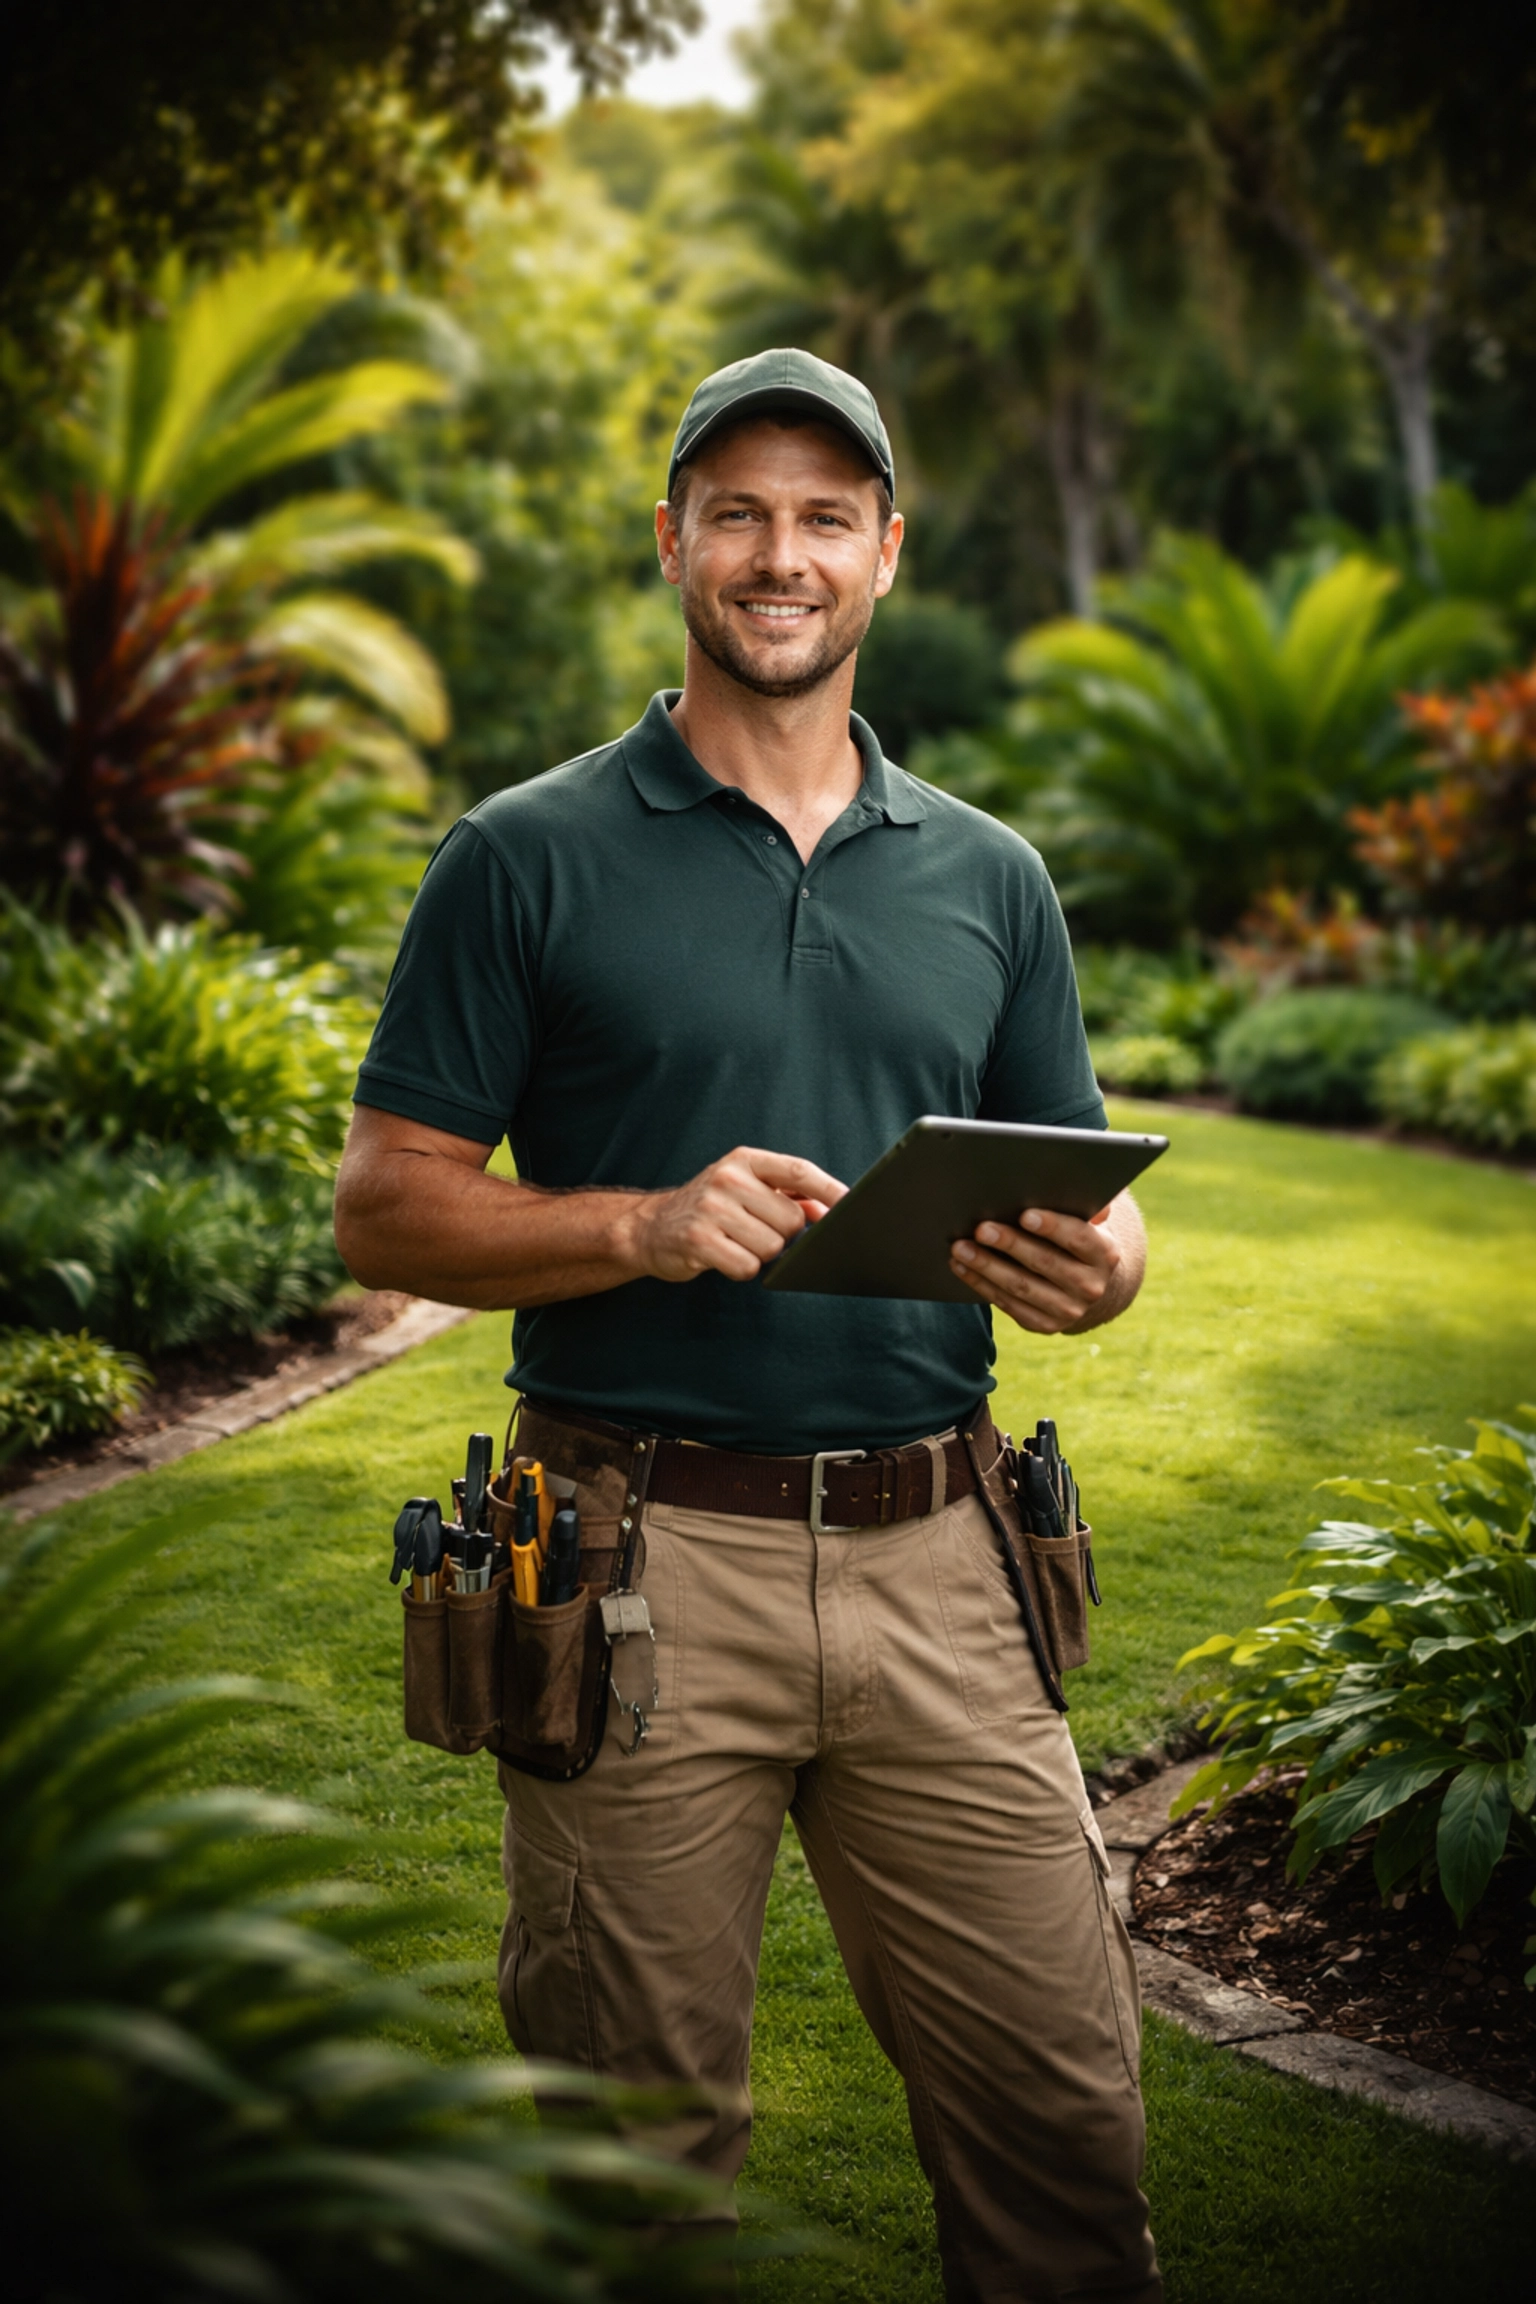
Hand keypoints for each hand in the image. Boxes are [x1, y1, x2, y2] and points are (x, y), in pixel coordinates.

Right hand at [630, 1147, 846, 1283]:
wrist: (649, 1227)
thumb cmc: (709, 1209)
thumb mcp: (746, 1190)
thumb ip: (789, 1196)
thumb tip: (829, 1208)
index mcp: (744, 1161)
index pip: (799, 1171)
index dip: (830, 1190)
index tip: (854, 1204)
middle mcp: (728, 1179)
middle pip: (791, 1220)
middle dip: (782, 1235)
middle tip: (754, 1231)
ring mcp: (711, 1209)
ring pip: (772, 1247)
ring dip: (760, 1254)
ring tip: (735, 1242)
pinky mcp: (698, 1241)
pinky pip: (747, 1266)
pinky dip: (741, 1269)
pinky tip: (723, 1257)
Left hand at [949, 1204, 1121, 1334]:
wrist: (1083, 1283)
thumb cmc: (1076, 1237)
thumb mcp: (1087, 1220)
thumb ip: (1086, 1205)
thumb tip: (1084, 1196)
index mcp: (1104, 1254)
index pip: (1079, 1238)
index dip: (1052, 1227)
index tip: (1024, 1215)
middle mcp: (1091, 1286)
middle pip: (1045, 1263)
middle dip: (1010, 1244)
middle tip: (981, 1229)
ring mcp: (1069, 1310)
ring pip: (1021, 1286)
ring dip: (986, 1266)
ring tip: (960, 1248)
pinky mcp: (1045, 1324)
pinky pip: (1008, 1304)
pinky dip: (981, 1284)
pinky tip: (961, 1266)